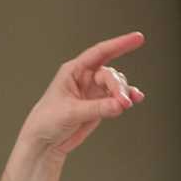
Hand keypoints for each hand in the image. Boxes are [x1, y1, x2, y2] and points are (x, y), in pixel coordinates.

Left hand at [18, 31, 146, 157]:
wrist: (44, 142)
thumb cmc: (46, 121)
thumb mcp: (71, 112)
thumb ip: (97, 108)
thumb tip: (119, 104)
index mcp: (73, 71)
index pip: (100, 52)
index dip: (120, 44)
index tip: (137, 38)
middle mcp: (85, 78)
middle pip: (110, 74)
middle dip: (118, 86)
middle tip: (123, 101)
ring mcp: (93, 92)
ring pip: (116, 86)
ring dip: (124, 93)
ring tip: (126, 104)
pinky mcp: (99, 106)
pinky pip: (117, 99)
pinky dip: (127, 99)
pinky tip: (135, 100)